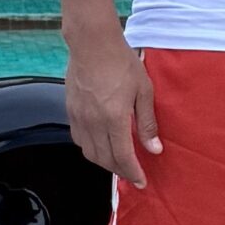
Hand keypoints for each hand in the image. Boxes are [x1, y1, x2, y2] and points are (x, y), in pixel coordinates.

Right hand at [65, 30, 159, 187]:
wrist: (92, 43)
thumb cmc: (121, 62)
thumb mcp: (144, 91)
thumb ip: (147, 123)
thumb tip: (154, 149)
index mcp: (114, 118)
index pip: (123, 157)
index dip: (133, 173)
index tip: (142, 182)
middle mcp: (94, 122)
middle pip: (105, 160)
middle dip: (120, 171)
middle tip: (133, 174)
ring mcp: (79, 117)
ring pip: (90, 153)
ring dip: (105, 162)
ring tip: (118, 162)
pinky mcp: (71, 111)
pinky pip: (79, 140)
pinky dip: (91, 149)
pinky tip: (101, 145)